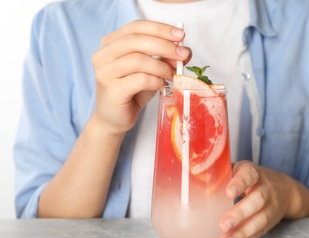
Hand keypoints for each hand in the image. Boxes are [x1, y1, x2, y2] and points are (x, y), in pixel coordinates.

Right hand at [91, 20, 191, 135]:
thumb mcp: (151, 71)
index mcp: (111, 43)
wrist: (114, 119)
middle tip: (182, 55)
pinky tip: (161, 86)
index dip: (160, 29)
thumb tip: (184, 50)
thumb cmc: (132, 92)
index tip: (180, 35)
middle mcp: (103, 55)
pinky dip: (156, 81)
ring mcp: (105, 72)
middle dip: (164, 46)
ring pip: (138, 60)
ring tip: (172, 75)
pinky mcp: (112, 90)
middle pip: (136, 40)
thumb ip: (164, 58)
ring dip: (162, 66)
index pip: (136, 27)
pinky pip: (140, 80)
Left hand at [218, 160, 293, 237]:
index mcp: (254, 172)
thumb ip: (222, 171)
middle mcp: (265, 188)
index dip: (240, 183)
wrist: (286, 190)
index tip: (229, 193)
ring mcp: (270, 207)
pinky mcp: (270, 223)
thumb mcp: (240, 169)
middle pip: (257, 200)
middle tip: (223, 225)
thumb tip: (193, 173)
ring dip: (242, 233)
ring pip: (260, 220)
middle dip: (240, 214)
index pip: (249, 175)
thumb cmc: (252, 178)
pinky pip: (259, 233)